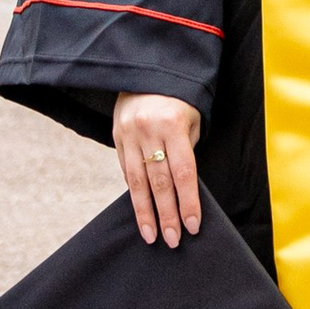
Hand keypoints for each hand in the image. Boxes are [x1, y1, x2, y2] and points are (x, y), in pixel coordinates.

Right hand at [110, 92, 202, 245]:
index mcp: (173, 124)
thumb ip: (186, 151)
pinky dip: (135, 192)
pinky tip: (141, 210)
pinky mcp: (116, 136)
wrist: (146, 68)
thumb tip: (183, 189)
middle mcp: (149, 131)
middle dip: (167, 214)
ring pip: (137, 181)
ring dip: (146, 212)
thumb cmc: (179, 97)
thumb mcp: (192, 118)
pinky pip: (126, 170)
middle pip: (160, 182)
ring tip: (151, 236)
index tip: (193, 226)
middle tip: (173, 240)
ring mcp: (129, 134)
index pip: (183, 172)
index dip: (188, 202)